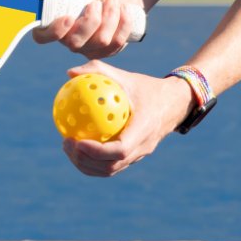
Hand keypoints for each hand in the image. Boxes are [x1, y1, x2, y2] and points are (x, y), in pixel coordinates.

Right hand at [33, 0, 142, 58]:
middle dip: (91, 21)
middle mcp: (69, 40)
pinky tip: (124, 9)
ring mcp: (88, 49)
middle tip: (96, 3)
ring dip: (110, 17)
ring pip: (100, 41)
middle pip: (75, 43)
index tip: (68, 17)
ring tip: (113, 0)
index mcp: (56, 24)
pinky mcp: (106, 52)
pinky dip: (123, 23)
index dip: (53, 32)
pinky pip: (116, 43)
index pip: (42, 37)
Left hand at [61, 60, 195, 176]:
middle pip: (111, 166)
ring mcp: (139, 155)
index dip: (97, 151)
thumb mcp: (125, 76)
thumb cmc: (146, 87)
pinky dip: (92, 161)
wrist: (174, 103)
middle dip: (85, 160)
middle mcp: (143, 147)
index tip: (77, 141)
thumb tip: (69, 73)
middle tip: (66, 143)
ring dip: (86, 164)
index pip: (120, 150)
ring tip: (67, 147)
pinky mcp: (134, 157)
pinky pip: (111, 165)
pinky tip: (76, 146)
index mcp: (144, 129)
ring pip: (110, 170)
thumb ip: (98, 71)